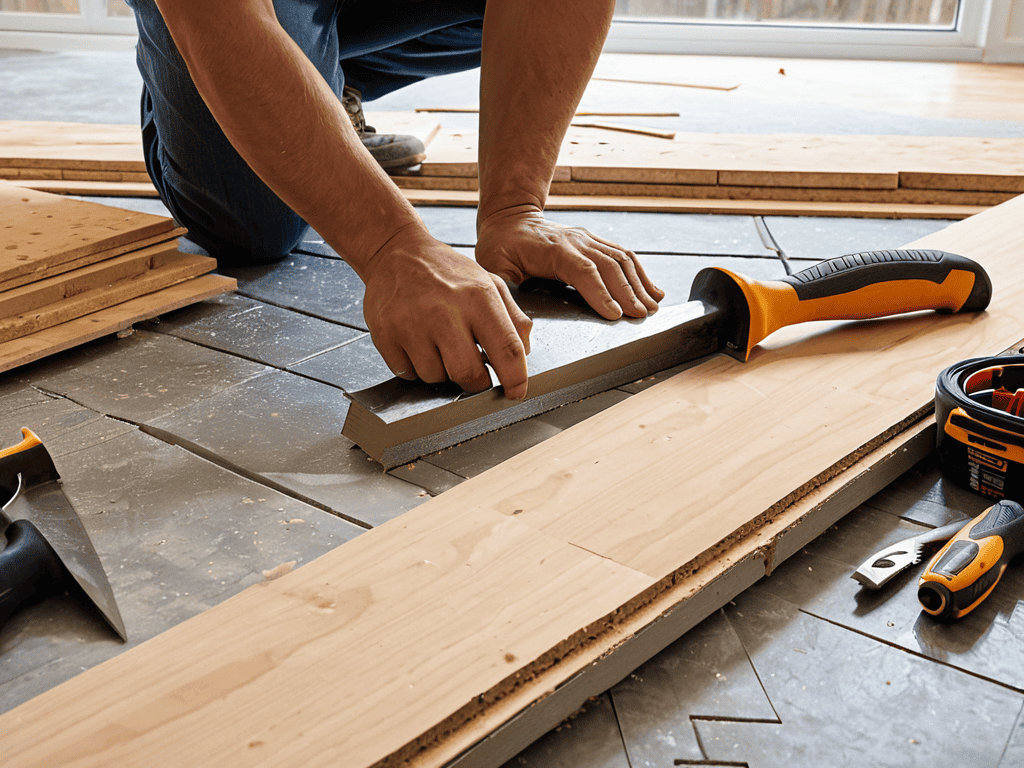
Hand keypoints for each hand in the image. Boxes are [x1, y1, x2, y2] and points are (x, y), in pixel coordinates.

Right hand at [361, 225, 532, 398]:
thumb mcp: (489, 283)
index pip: (507, 350)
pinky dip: (415, 367)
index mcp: (478, 297)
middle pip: (468, 375)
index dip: (515, 379)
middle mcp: (444, 311)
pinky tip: (418, 344)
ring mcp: (411, 323)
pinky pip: (407, 373)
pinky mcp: (385, 333)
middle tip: (474, 373)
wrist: (397, 252)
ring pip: (435, 377)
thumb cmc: (446, 272)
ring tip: (439, 345)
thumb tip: (525, 353)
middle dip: (475, 383)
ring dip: (442, 372)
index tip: (515, 392)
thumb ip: (513, 319)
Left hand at [475, 206, 663, 319]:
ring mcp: (588, 239)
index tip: (615, 314)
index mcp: (553, 249)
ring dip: (639, 283)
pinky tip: (653, 290)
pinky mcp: (595, 242)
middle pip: (609, 266)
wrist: (510, 218)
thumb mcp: (493, 267)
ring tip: (653, 306)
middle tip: (641, 316)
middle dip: (628, 292)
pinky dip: (641, 273)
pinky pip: (623, 255)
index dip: (601, 292)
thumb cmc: (500, 246)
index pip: (582, 271)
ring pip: (621, 259)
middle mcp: (576, 240)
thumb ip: (504, 290)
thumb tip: (512, 318)